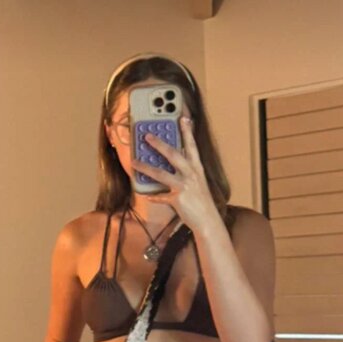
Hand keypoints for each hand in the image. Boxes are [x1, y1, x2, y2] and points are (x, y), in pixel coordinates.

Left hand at [132, 117, 219, 232]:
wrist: (208, 221)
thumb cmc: (202, 202)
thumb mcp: (198, 183)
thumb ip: (187, 173)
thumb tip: (171, 166)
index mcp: (197, 169)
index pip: (192, 146)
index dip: (187, 131)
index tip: (183, 118)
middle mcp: (191, 174)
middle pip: (173, 154)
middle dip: (159, 144)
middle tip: (147, 136)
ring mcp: (184, 186)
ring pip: (161, 173)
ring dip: (146, 167)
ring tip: (134, 162)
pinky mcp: (177, 199)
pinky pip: (160, 197)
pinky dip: (152, 196)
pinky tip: (145, 194)